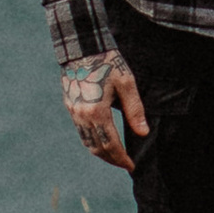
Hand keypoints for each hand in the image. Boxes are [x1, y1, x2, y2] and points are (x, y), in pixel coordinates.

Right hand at [61, 54, 149, 172]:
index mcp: (97, 112)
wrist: (82, 47)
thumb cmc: (108, 62)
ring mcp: (74, 112)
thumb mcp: (126, 83)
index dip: (122, 158)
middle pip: (97, 148)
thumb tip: (143, 133)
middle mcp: (82, 116)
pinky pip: (81, 132)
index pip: (110, 145)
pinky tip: (102, 140)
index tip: (131, 165)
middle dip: (112, 159)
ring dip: (101, 153)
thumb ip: (135, 110)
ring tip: (115, 156)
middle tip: (125, 164)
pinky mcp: (70, 106)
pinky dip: (92, 141)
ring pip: (87, 142)